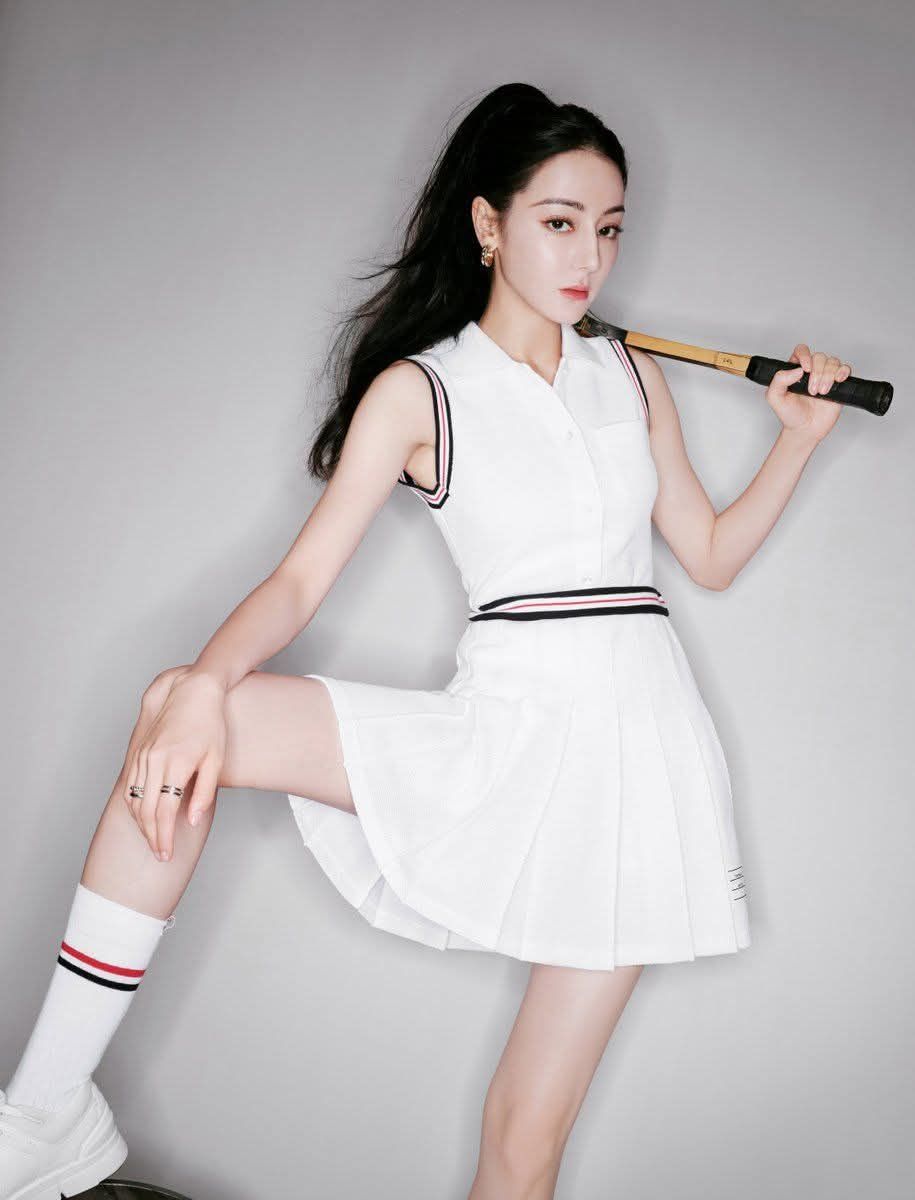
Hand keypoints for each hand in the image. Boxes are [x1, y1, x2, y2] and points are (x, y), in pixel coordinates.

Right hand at [123, 669, 227, 860]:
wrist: (194, 692)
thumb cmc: (210, 725)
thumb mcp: (217, 760)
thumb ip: (204, 793)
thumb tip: (193, 821)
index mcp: (175, 763)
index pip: (164, 811)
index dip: (164, 836)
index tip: (167, 853)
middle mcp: (154, 760)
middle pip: (146, 810)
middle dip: (151, 836)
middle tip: (160, 854)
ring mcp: (143, 755)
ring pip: (134, 799)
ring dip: (141, 824)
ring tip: (152, 840)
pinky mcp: (138, 751)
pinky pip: (129, 785)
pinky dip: (133, 805)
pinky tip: (142, 817)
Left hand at [766, 343, 852, 442]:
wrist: (805, 429)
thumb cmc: (790, 414)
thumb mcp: (775, 398)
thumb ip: (779, 380)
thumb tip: (797, 369)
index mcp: (794, 369)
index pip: (801, 351)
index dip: (805, 356)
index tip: (805, 370)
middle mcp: (811, 370)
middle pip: (819, 356)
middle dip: (817, 373)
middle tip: (812, 391)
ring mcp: (825, 376)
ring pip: (832, 362)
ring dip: (828, 376)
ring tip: (822, 392)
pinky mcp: (837, 384)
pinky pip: (845, 368)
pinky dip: (843, 372)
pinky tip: (838, 380)